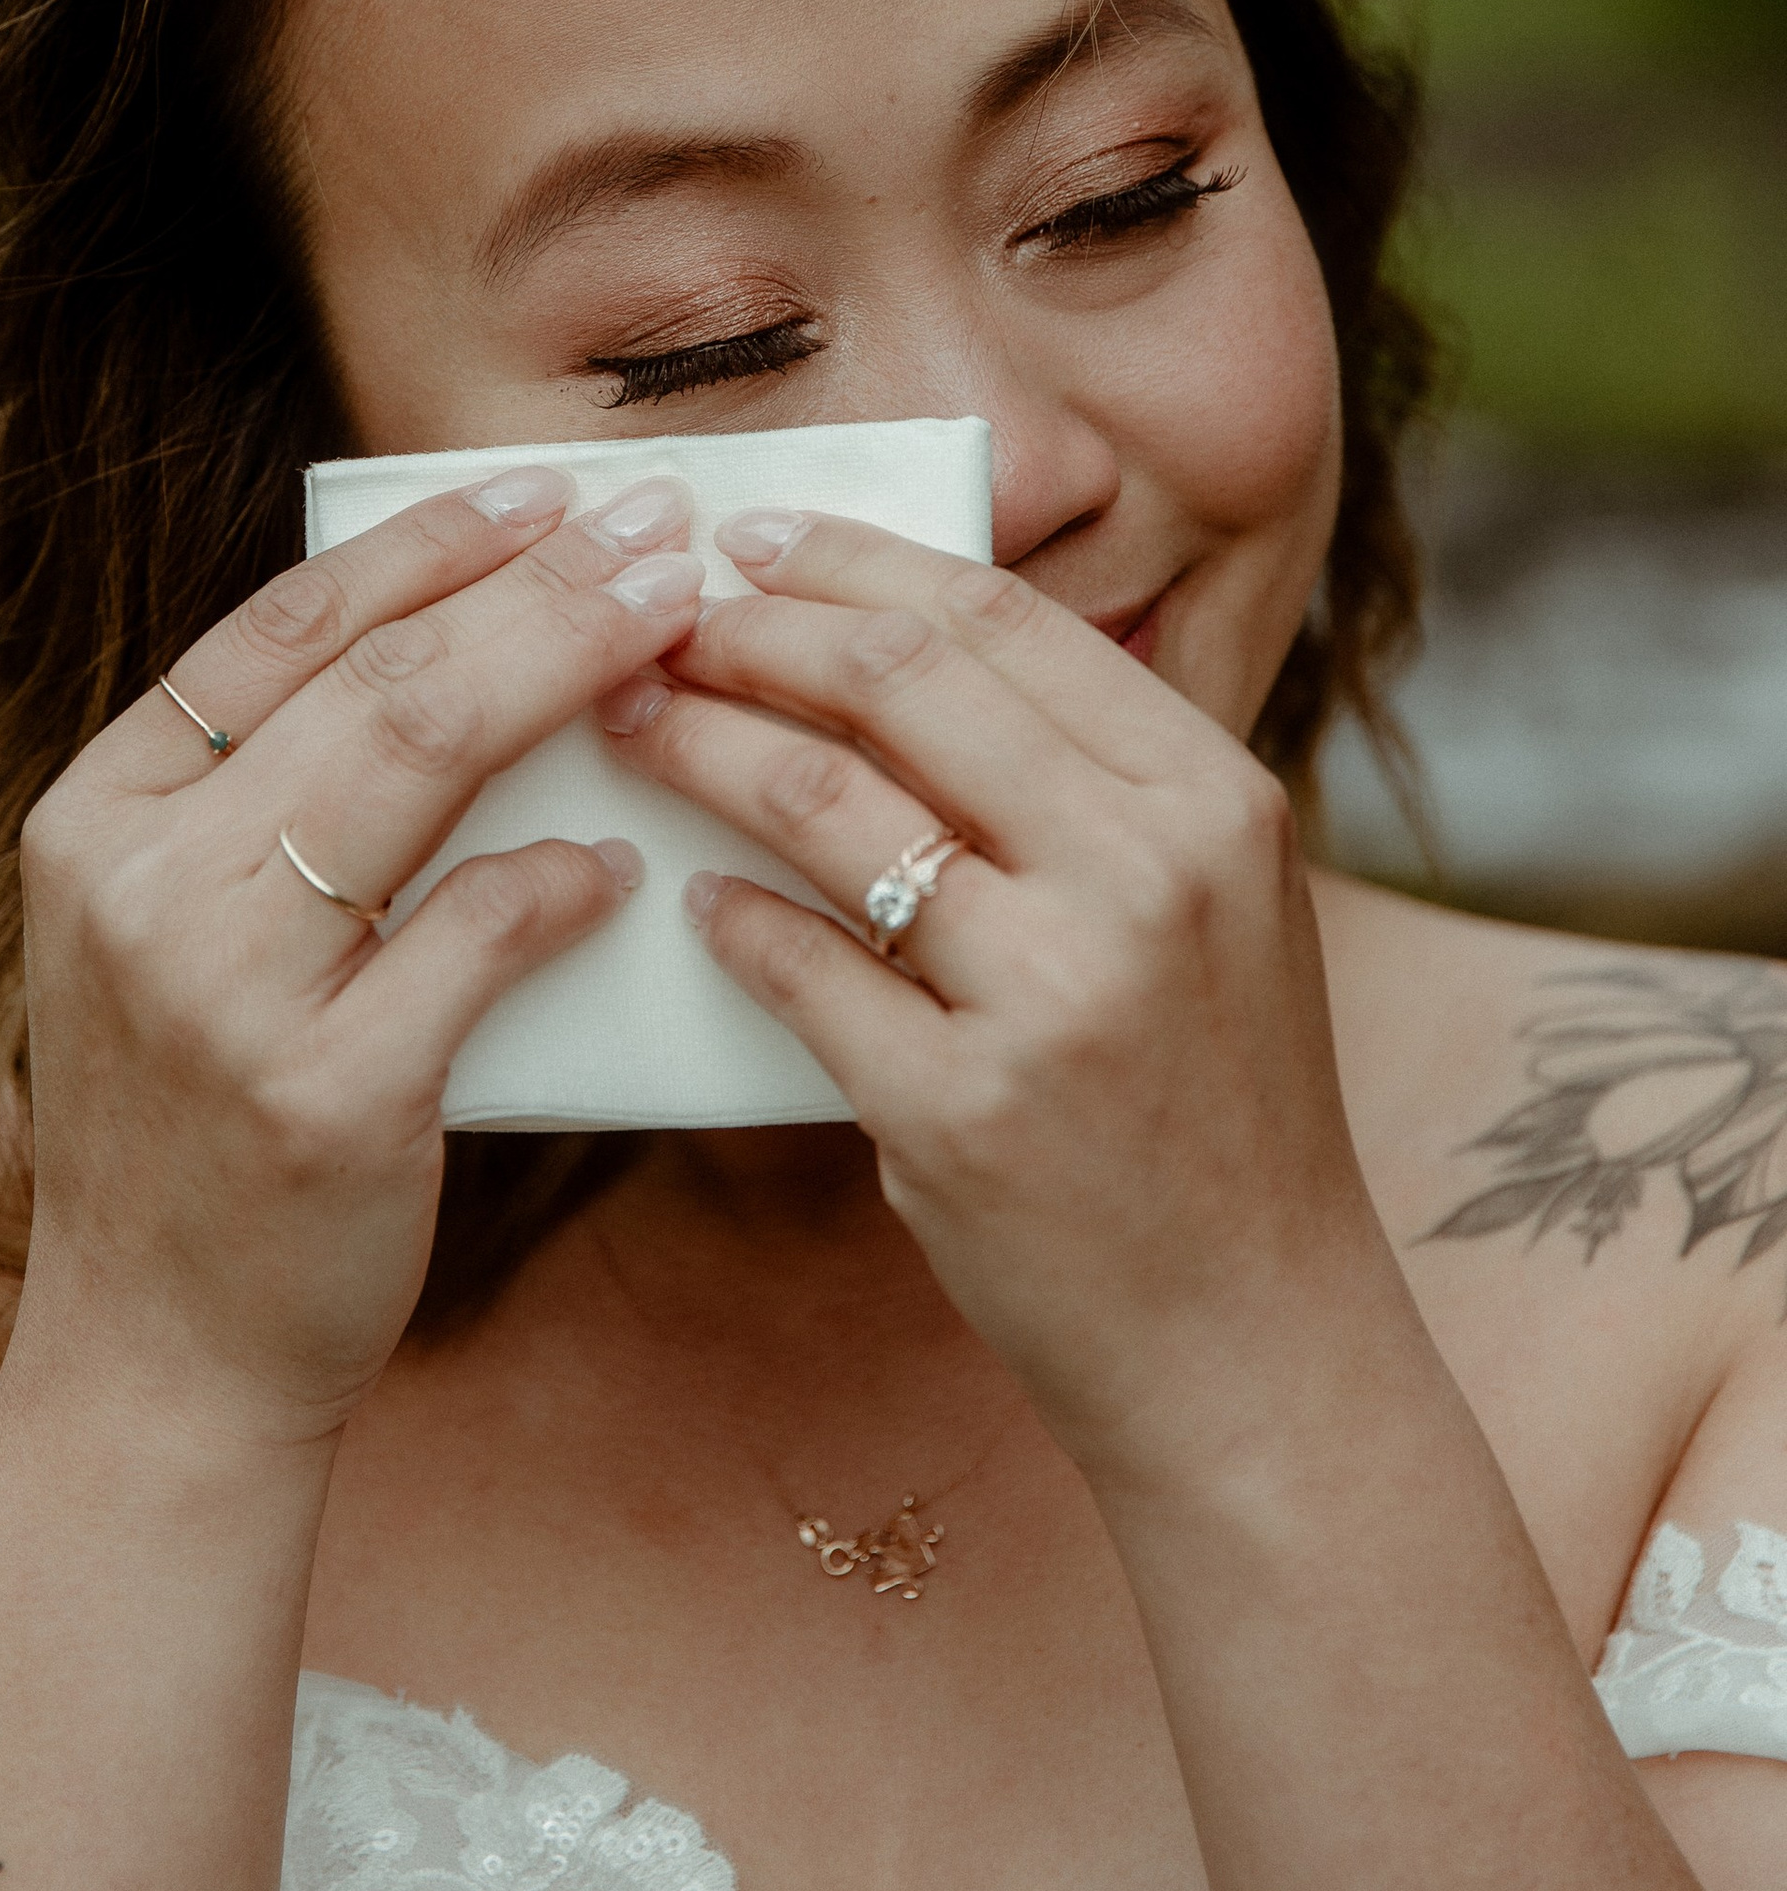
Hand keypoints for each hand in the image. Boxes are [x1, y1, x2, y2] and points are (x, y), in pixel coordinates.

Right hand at [9, 470, 702, 1441]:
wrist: (157, 1365)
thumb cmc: (197, 1128)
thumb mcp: (175, 936)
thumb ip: (270, 803)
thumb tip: (458, 648)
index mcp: (97, 815)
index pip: (277, 629)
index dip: (422, 547)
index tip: (541, 491)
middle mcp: (143, 883)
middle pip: (373, 676)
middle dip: (532, 585)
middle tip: (653, 533)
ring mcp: (224, 990)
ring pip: (423, 765)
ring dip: (564, 674)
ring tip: (668, 626)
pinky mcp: (322, 1097)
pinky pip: (474, 939)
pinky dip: (557, 886)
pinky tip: (617, 866)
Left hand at [606, 520, 1399, 1494]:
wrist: (1257, 1347)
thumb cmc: (1215, 1110)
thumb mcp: (1215, 907)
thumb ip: (1092, 780)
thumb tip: (894, 645)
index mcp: (1210, 798)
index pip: (999, 619)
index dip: (853, 563)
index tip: (751, 542)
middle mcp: (1146, 875)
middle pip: (900, 683)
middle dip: (753, 633)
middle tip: (656, 624)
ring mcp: (1055, 997)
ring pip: (825, 808)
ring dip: (703, 749)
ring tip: (635, 728)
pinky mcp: (962, 1114)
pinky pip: (798, 969)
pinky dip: (729, 920)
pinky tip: (692, 895)